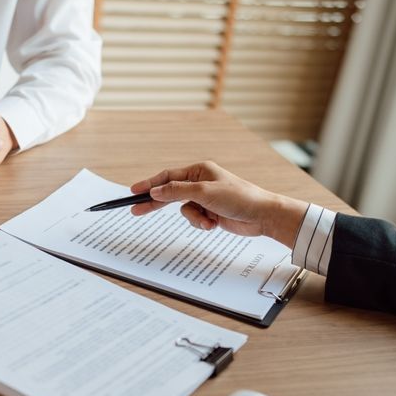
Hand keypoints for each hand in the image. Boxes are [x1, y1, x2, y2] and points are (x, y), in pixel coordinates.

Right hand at [128, 161, 308, 246]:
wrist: (262, 216)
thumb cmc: (238, 198)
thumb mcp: (204, 192)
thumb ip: (177, 191)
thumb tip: (155, 191)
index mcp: (199, 171)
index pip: (168, 176)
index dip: (150, 184)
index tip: (133, 192)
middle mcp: (200, 182)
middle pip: (171, 193)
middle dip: (157, 204)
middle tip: (136, 211)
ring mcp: (205, 198)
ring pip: (184, 210)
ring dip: (193, 218)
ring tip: (208, 221)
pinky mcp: (210, 212)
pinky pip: (194, 219)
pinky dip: (201, 224)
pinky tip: (214, 224)